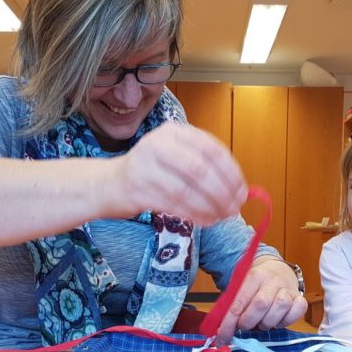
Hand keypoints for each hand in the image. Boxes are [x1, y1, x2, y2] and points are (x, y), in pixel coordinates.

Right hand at [116, 123, 247, 225]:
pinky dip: (194, 215)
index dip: (231, 173)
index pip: (211, 150)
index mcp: (175, 131)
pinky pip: (173, 205)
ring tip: (220, 217)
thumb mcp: (177, 156)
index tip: (242, 192)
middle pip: (200, 170)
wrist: (108, 183)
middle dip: (222, 193)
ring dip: (209, 207)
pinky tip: (205, 220)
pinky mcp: (137, 189)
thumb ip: (204, 165)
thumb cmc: (151, 172)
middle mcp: (158, 143)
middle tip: (234, 209)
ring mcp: (145, 166)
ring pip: (187, 190)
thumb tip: (238, 189)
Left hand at [214, 258, 307, 344]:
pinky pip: (297, 311)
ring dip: (267, 322)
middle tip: (245, 326)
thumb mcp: (240, 290)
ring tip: (262, 322)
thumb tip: (221, 335)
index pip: (238, 302)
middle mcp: (272, 280)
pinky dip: (286, 321)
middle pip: (261, 304)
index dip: (229, 324)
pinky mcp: (300, 298)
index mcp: (253, 276)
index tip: (222, 339)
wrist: (277, 272)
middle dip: (249, 321)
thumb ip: (231, 308)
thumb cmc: (255, 287)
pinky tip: (278, 320)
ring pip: (280, 307)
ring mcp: (288, 288)